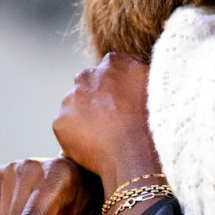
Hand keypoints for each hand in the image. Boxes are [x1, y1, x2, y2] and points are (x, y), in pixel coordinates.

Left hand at [53, 53, 159, 185]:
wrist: (133, 152)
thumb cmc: (150, 120)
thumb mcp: (155, 86)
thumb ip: (140, 72)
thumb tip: (137, 71)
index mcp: (113, 63)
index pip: (109, 68)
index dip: (115, 86)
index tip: (122, 100)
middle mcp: (87, 76)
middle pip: (87, 84)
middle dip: (95, 98)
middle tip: (111, 118)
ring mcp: (70, 98)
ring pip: (75, 105)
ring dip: (84, 115)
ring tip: (103, 134)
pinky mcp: (60, 122)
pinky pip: (66, 127)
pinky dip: (75, 135)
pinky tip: (93, 144)